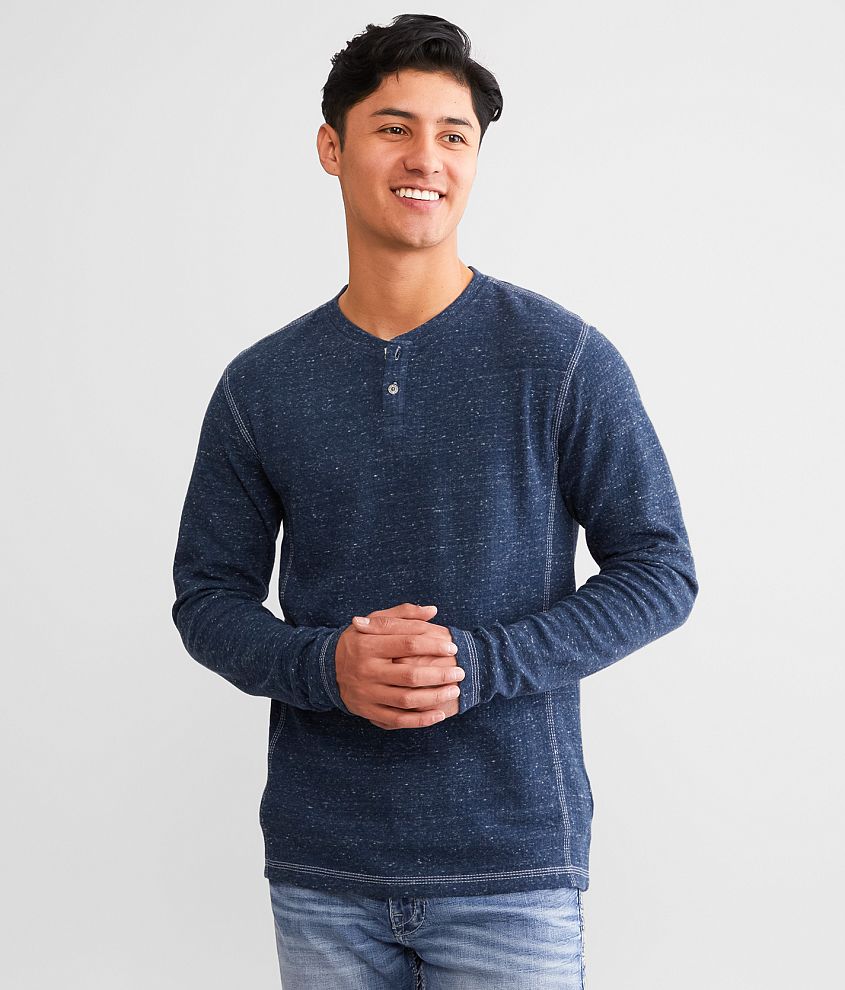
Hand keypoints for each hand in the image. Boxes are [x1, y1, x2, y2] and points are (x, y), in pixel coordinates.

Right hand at [335, 602, 464, 729]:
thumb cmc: (360, 640)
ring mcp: (367, 693)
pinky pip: (398, 719)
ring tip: (455, 690)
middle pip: (410, 675)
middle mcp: (366, 670)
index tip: (452, 647)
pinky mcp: (367, 711)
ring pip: (407, 699)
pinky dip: (420, 719)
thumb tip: (433, 611)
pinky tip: (439, 714)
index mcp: (369, 644)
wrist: (327, 667)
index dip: (433, 645)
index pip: (408, 643)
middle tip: (460, 672)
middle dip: (440, 674)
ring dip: (435, 697)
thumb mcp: (375, 621)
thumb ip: (403, 615)